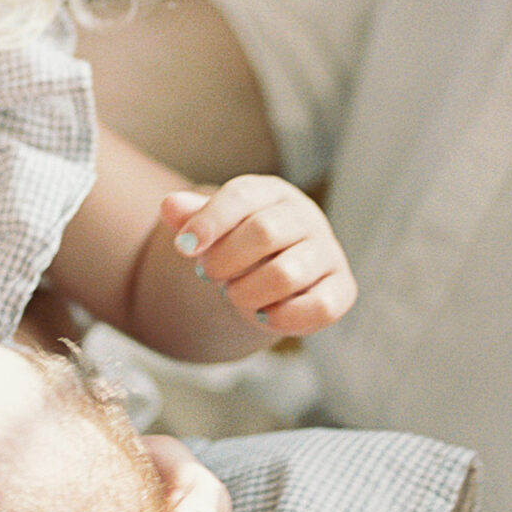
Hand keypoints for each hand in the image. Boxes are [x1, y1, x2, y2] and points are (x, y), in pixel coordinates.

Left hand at [162, 180, 355, 337]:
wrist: (273, 274)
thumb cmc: (238, 244)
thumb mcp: (213, 227)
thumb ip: (191, 217)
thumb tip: (169, 206)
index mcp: (271, 193)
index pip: (241, 196)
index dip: (209, 221)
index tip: (183, 248)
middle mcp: (305, 217)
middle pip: (264, 232)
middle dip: (225, 261)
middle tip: (208, 274)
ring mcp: (327, 252)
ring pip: (287, 274)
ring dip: (247, 292)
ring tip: (235, 294)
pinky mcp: (342, 289)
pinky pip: (320, 307)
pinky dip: (284, 318)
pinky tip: (263, 315)